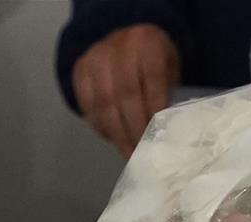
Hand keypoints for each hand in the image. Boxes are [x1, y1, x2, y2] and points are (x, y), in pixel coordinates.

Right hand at [73, 24, 179, 156]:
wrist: (125, 40)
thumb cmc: (153, 60)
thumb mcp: (169, 67)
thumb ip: (169, 90)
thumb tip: (165, 129)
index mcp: (146, 42)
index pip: (152, 77)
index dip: (154, 107)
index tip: (159, 133)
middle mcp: (118, 45)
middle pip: (125, 93)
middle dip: (134, 127)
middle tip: (142, 150)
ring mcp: (96, 57)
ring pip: (104, 102)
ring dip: (117, 132)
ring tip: (129, 152)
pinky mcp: (80, 71)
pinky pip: (88, 104)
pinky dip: (101, 126)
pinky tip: (114, 139)